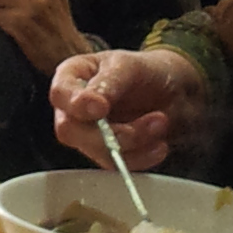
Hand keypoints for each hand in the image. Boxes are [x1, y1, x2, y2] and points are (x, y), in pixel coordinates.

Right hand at [49, 46, 206, 172]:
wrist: (172, 91)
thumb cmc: (145, 70)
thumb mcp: (130, 66)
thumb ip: (109, 82)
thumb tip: (92, 102)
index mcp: (71, 77)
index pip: (60, 94)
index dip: (76, 105)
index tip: (101, 108)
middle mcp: (72, 108)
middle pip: (71, 131)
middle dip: (111, 132)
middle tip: (150, 122)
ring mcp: (87, 133)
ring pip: (96, 151)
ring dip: (134, 142)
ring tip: (161, 123)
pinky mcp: (105, 153)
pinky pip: (115, 165)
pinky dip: (141, 157)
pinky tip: (159, 145)